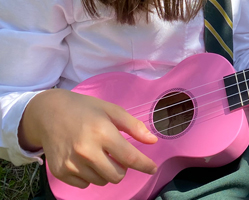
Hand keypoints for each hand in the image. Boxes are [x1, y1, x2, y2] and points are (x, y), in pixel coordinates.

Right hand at [19, 89, 157, 188]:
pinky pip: (84, 184)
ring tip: (99, 154)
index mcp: (102, 132)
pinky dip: (90, 176)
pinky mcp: (60, 172)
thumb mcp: (112, 110)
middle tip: (117, 154)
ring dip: (106, 171)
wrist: (50, 113)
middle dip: (123, 168)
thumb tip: (152, 141)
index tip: (153, 168)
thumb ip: (133, 126)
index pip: (129, 157)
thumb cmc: (85, 109)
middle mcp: (86, 151)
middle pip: (116, 175)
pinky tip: (85, 159)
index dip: (144, 165)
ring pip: (101, 182)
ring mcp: (72, 164)